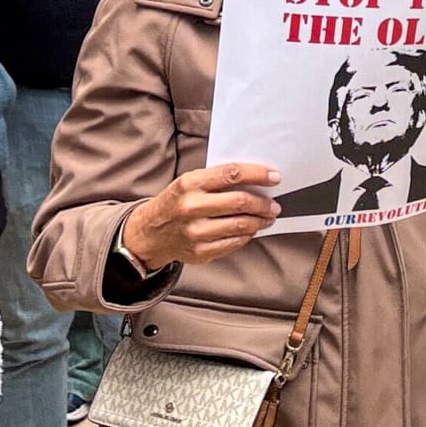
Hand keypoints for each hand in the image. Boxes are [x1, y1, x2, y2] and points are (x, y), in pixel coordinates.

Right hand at [121, 162, 281, 267]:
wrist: (150, 233)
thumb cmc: (176, 202)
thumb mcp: (189, 182)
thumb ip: (217, 180)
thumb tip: (255, 180)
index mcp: (190, 184)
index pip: (232, 174)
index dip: (258, 174)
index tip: (274, 176)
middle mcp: (191, 207)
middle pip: (240, 202)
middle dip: (263, 203)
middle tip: (274, 204)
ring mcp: (195, 232)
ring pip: (240, 225)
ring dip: (260, 221)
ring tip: (267, 217)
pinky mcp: (200, 252)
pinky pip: (233, 243)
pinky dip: (247, 236)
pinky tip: (250, 230)